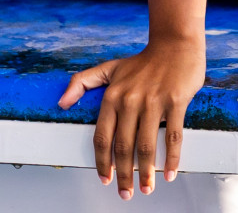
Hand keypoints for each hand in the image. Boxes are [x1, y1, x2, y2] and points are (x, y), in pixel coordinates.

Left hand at [58, 38, 205, 198]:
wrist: (174, 44)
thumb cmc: (142, 61)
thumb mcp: (108, 68)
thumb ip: (82, 82)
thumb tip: (61, 103)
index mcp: (112, 95)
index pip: (102, 136)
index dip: (102, 161)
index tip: (104, 178)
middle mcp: (130, 100)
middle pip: (124, 146)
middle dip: (123, 175)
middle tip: (125, 194)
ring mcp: (154, 102)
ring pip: (147, 146)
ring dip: (146, 172)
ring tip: (147, 189)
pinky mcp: (176, 102)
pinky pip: (174, 136)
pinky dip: (172, 158)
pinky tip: (169, 173)